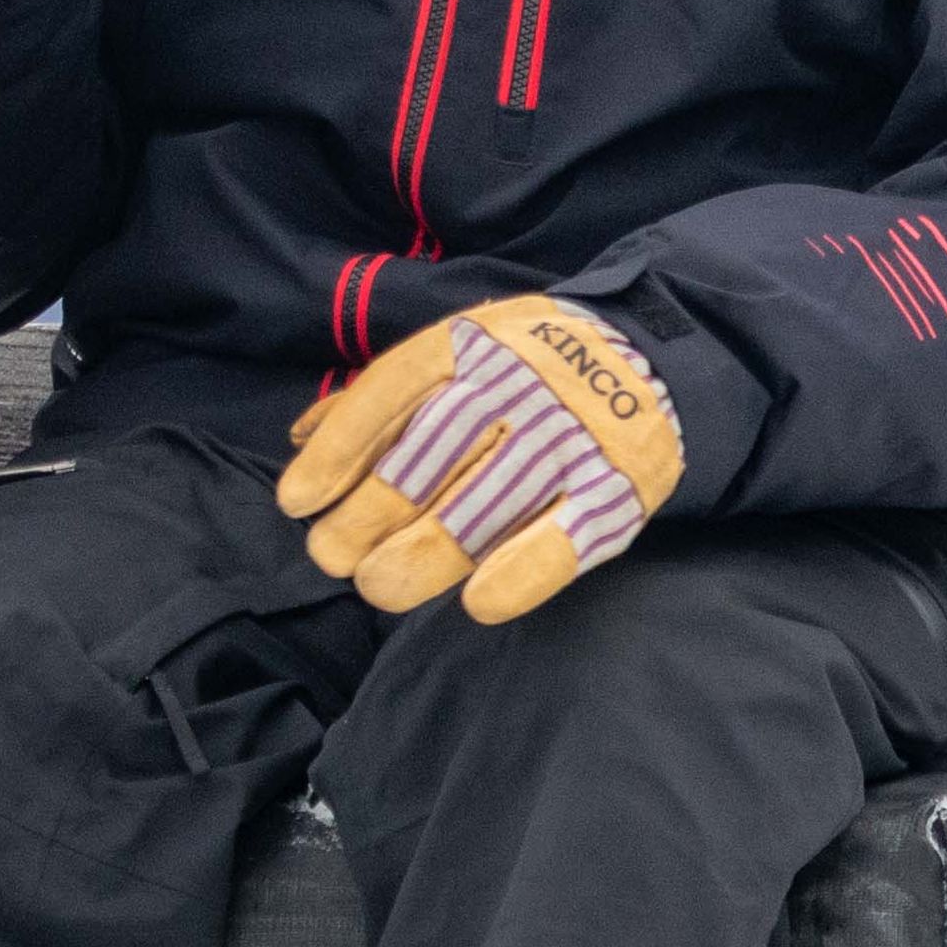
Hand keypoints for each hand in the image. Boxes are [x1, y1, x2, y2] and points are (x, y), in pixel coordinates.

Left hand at [281, 294, 686, 626]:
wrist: (647, 361)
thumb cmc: (522, 368)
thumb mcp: (456, 353)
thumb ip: (382, 399)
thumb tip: (301, 438)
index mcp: (472, 342)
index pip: (394, 391)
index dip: (341, 450)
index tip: (299, 502)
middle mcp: (522, 382)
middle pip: (436, 451)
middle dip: (373, 510)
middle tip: (332, 556)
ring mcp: (573, 435)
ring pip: (491, 500)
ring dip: (429, 551)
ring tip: (377, 584)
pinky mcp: (617, 487)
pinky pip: (569, 536)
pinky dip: (522, 572)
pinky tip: (477, 603)